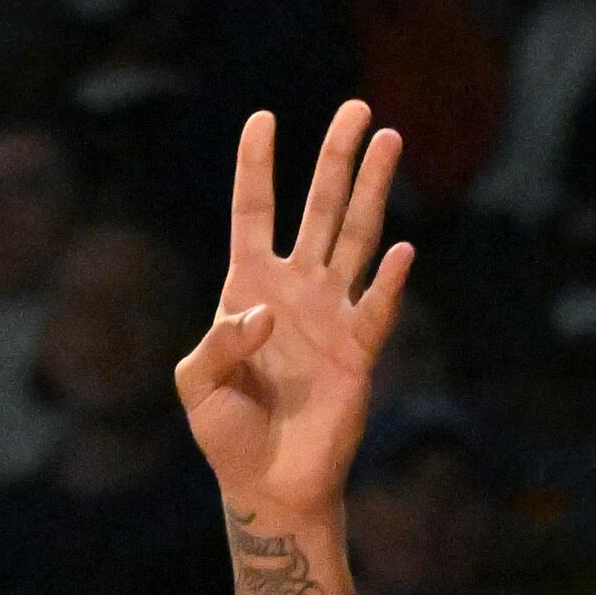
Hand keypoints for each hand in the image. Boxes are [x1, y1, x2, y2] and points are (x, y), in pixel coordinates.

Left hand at [175, 100, 413, 525]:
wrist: (268, 485)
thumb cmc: (228, 434)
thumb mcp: (196, 387)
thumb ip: (217, 345)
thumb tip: (264, 315)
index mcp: (248, 289)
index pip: (254, 213)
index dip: (257, 167)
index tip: (263, 119)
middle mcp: (295, 290)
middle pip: (319, 208)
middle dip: (337, 159)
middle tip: (356, 109)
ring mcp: (330, 315)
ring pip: (354, 238)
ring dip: (371, 191)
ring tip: (388, 140)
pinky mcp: (358, 351)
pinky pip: (375, 307)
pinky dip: (387, 281)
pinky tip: (399, 250)